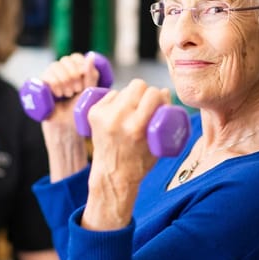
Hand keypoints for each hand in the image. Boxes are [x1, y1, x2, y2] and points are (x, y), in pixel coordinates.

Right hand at [39, 53, 98, 181]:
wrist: (67, 126)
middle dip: (72, 76)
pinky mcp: (40, 85)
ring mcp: (50, 77)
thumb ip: (91, 74)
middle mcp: (62, 71)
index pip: (75, 57)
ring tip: (66, 94)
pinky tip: (58, 94)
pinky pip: (46, 75)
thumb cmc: (79, 111)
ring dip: (64, 81)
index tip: (82, 82)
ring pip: (55, 66)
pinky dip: (54, 83)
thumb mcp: (89, 92)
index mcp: (74, 70)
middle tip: (74, 91)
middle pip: (65, 60)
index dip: (79, 67)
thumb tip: (91, 56)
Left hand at [83, 79, 169, 229]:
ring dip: (130, 97)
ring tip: (132, 112)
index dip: (158, 96)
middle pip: (137, 84)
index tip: (159, 103)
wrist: (112, 175)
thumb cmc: (139, 162)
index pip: (152, 93)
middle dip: (145, 93)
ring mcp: (103, 115)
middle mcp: (117, 119)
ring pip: (124, 89)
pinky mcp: (93, 113)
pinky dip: (117, 100)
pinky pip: (111, 94)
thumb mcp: (159, 143)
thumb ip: (165, 117)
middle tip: (146, 105)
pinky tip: (119, 112)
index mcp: (136, 127)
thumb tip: (164, 91)